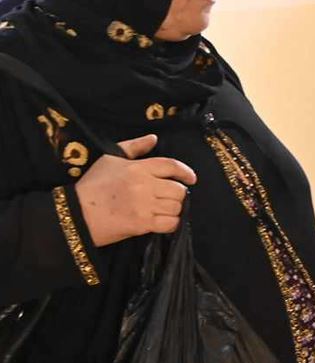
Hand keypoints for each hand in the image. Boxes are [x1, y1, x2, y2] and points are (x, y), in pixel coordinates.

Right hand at [75, 135, 196, 246]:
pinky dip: (171, 223)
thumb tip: (154, 138)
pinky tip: (162, 221)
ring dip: (174, 209)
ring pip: (176, 206)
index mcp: (137, 168)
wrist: (76, 213)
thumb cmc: (93, 185)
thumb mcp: (109, 159)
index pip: (171, 165)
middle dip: (177, 194)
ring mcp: (144, 206)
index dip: (185, 172)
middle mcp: (144, 185)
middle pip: (178, 189)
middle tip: (168, 197)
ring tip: (163, 209)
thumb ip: (133, 147)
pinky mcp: (142, 224)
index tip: (191, 179)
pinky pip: (170, 223)